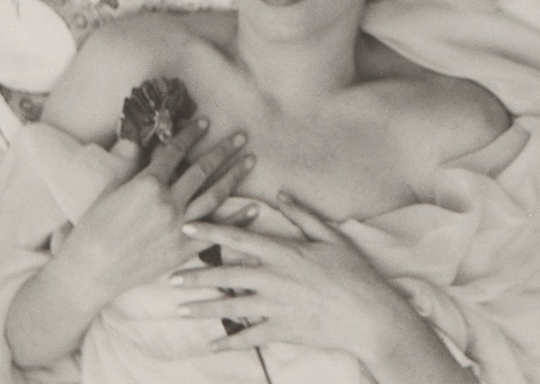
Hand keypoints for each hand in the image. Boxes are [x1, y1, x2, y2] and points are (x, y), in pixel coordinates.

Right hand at [54, 120, 255, 306]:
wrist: (91, 270)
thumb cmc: (93, 228)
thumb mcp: (110, 189)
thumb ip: (130, 165)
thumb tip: (140, 141)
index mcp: (148, 184)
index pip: (175, 151)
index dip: (191, 134)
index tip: (205, 122)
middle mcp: (168, 203)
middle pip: (202, 170)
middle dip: (224, 150)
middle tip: (241, 136)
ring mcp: (178, 227)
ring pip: (215, 196)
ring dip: (235, 176)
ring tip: (250, 161)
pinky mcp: (183, 250)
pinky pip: (216, 232)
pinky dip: (236, 220)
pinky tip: (253, 208)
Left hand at [170, 192, 420, 364]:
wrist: (369, 315)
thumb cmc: (354, 273)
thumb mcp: (331, 237)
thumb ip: (303, 215)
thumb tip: (282, 194)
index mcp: (283, 252)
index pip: (239, 239)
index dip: (211, 231)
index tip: (187, 226)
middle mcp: (273, 278)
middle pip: (226, 275)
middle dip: (196, 275)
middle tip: (170, 276)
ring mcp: (275, 306)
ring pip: (230, 307)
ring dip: (202, 307)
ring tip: (180, 309)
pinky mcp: (281, 330)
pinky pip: (248, 338)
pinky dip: (228, 343)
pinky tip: (210, 346)